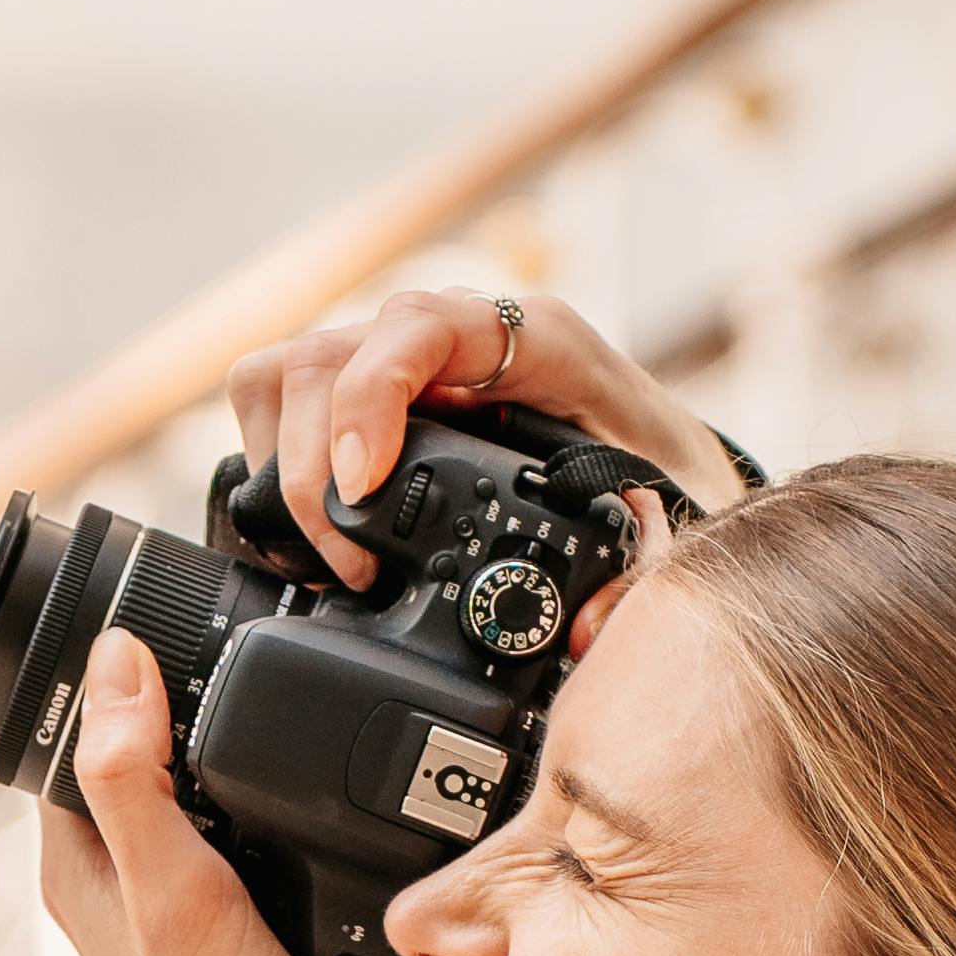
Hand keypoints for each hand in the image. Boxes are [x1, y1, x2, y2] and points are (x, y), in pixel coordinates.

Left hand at [37, 630, 403, 955]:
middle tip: (258, 647)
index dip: (121, 669)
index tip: (178, 619)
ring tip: (303, 707)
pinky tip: (344, 796)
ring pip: (222, 798)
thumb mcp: (178, 898)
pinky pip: (274, 846)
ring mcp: (199, 912)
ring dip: (258, 760)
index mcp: (87, 867)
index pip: (83, 731)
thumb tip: (114, 662)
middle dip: (201, 703)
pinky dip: (301, 815)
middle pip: (158, 755)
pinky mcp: (263, 936)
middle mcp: (134, 885)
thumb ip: (137, 782)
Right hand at [233, 271, 744, 617]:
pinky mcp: (372, 398)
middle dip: (312, 468)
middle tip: (350, 565)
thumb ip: (644, 571)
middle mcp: (456, 336)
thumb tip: (584, 631)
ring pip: (289, 375)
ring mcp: (405, 363)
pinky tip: (313, 529)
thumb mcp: (679, 519)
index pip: (421, 324)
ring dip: (285, 467)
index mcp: (535, 340)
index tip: (363, 481)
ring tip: (331, 554)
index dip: (372, 395)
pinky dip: (277, 464)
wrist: (668, 465)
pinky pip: (287, 402)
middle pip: (325, 357)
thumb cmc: (671, 477)